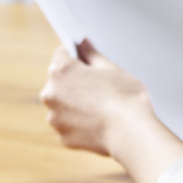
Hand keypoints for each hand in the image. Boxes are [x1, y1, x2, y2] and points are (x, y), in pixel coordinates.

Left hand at [41, 41, 182, 182]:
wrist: (132, 132)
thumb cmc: (125, 98)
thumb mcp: (111, 68)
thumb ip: (92, 55)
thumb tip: (84, 45)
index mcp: (60, 71)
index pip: (62, 54)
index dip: (76, 56)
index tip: (85, 61)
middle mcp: (50, 94)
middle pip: (59, 81)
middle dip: (74, 82)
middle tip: (98, 87)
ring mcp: (55, 117)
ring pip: (62, 105)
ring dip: (74, 104)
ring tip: (100, 107)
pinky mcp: (63, 137)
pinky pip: (69, 125)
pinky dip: (79, 123)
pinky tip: (98, 122)